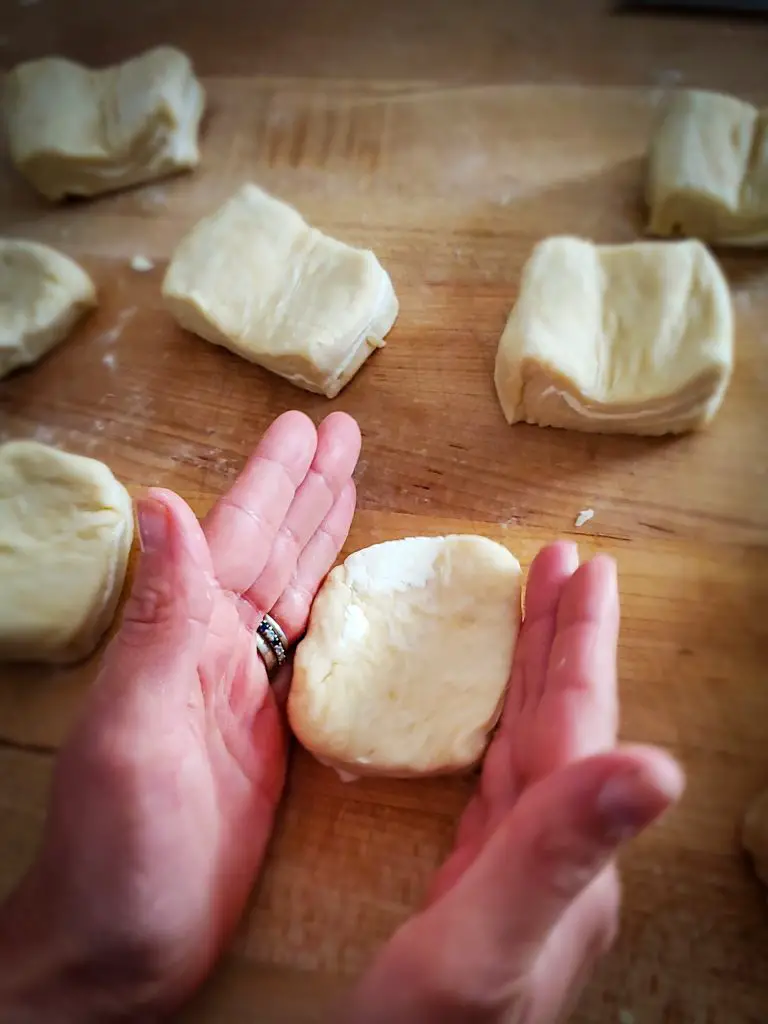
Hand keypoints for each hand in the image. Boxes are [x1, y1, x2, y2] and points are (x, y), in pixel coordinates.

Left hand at [0, 410, 360, 1021]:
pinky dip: (337, 611)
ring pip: (297, 592)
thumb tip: (161, 504)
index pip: (236, 539)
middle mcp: (215, 653)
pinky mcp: (276, 738)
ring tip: (354, 484)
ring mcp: (247, 694)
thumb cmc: (117, 849)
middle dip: (310, 490)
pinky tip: (356, 588)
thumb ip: (157, 618)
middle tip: (346, 435)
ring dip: (324, 536)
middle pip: (273, 552)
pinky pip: (315, 654)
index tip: (307, 428)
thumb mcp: (133, 728)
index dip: (273, 481)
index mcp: (182, 639)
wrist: (123, 949)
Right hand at [345, 543, 684, 1023]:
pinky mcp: (480, 884)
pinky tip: (495, 709)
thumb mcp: (482, 944)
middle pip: (564, 721)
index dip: (579, 644)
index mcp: (566, 859)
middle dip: (562, 636)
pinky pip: (500, 778)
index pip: (578, 726)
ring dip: (533, 669)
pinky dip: (500, 724)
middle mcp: (559, 859)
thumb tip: (658, 766)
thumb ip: (560, 853)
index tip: (583, 567)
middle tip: (559, 562)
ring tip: (531, 608)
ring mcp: (521, 872)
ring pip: (533, 742)